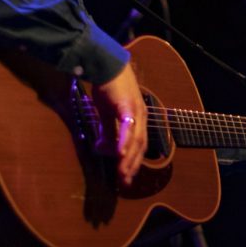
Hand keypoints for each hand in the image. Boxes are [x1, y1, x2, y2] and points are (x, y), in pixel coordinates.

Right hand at [93, 64, 146, 187]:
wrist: (106, 64)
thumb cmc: (108, 87)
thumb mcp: (107, 113)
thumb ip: (108, 131)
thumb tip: (103, 149)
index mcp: (138, 118)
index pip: (140, 145)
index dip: (134, 161)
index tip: (127, 177)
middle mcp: (141, 116)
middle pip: (140, 146)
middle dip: (132, 165)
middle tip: (124, 182)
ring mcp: (136, 110)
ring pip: (135, 140)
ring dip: (128, 158)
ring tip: (122, 173)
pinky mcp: (127, 105)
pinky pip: (127, 127)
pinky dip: (124, 141)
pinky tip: (119, 153)